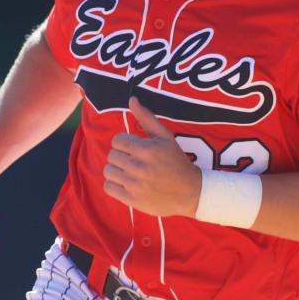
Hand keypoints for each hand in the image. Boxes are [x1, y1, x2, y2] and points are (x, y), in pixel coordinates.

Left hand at [104, 97, 201, 217]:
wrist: (190, 192)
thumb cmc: (176, 161)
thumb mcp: (165, 137)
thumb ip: (146, 117)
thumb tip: (131, 99)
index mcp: (147, 149)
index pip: (117, 140)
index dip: (124, 143)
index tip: (134, 148)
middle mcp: (140, 167)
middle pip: (111, 155)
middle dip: (120, 156)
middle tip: (133, 160)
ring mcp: (135, 185)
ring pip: (108, 171)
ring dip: (116, 170)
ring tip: (128, 171)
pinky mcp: (132, 200)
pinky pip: (108, 188)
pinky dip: (114, 185)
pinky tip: (126, 183)